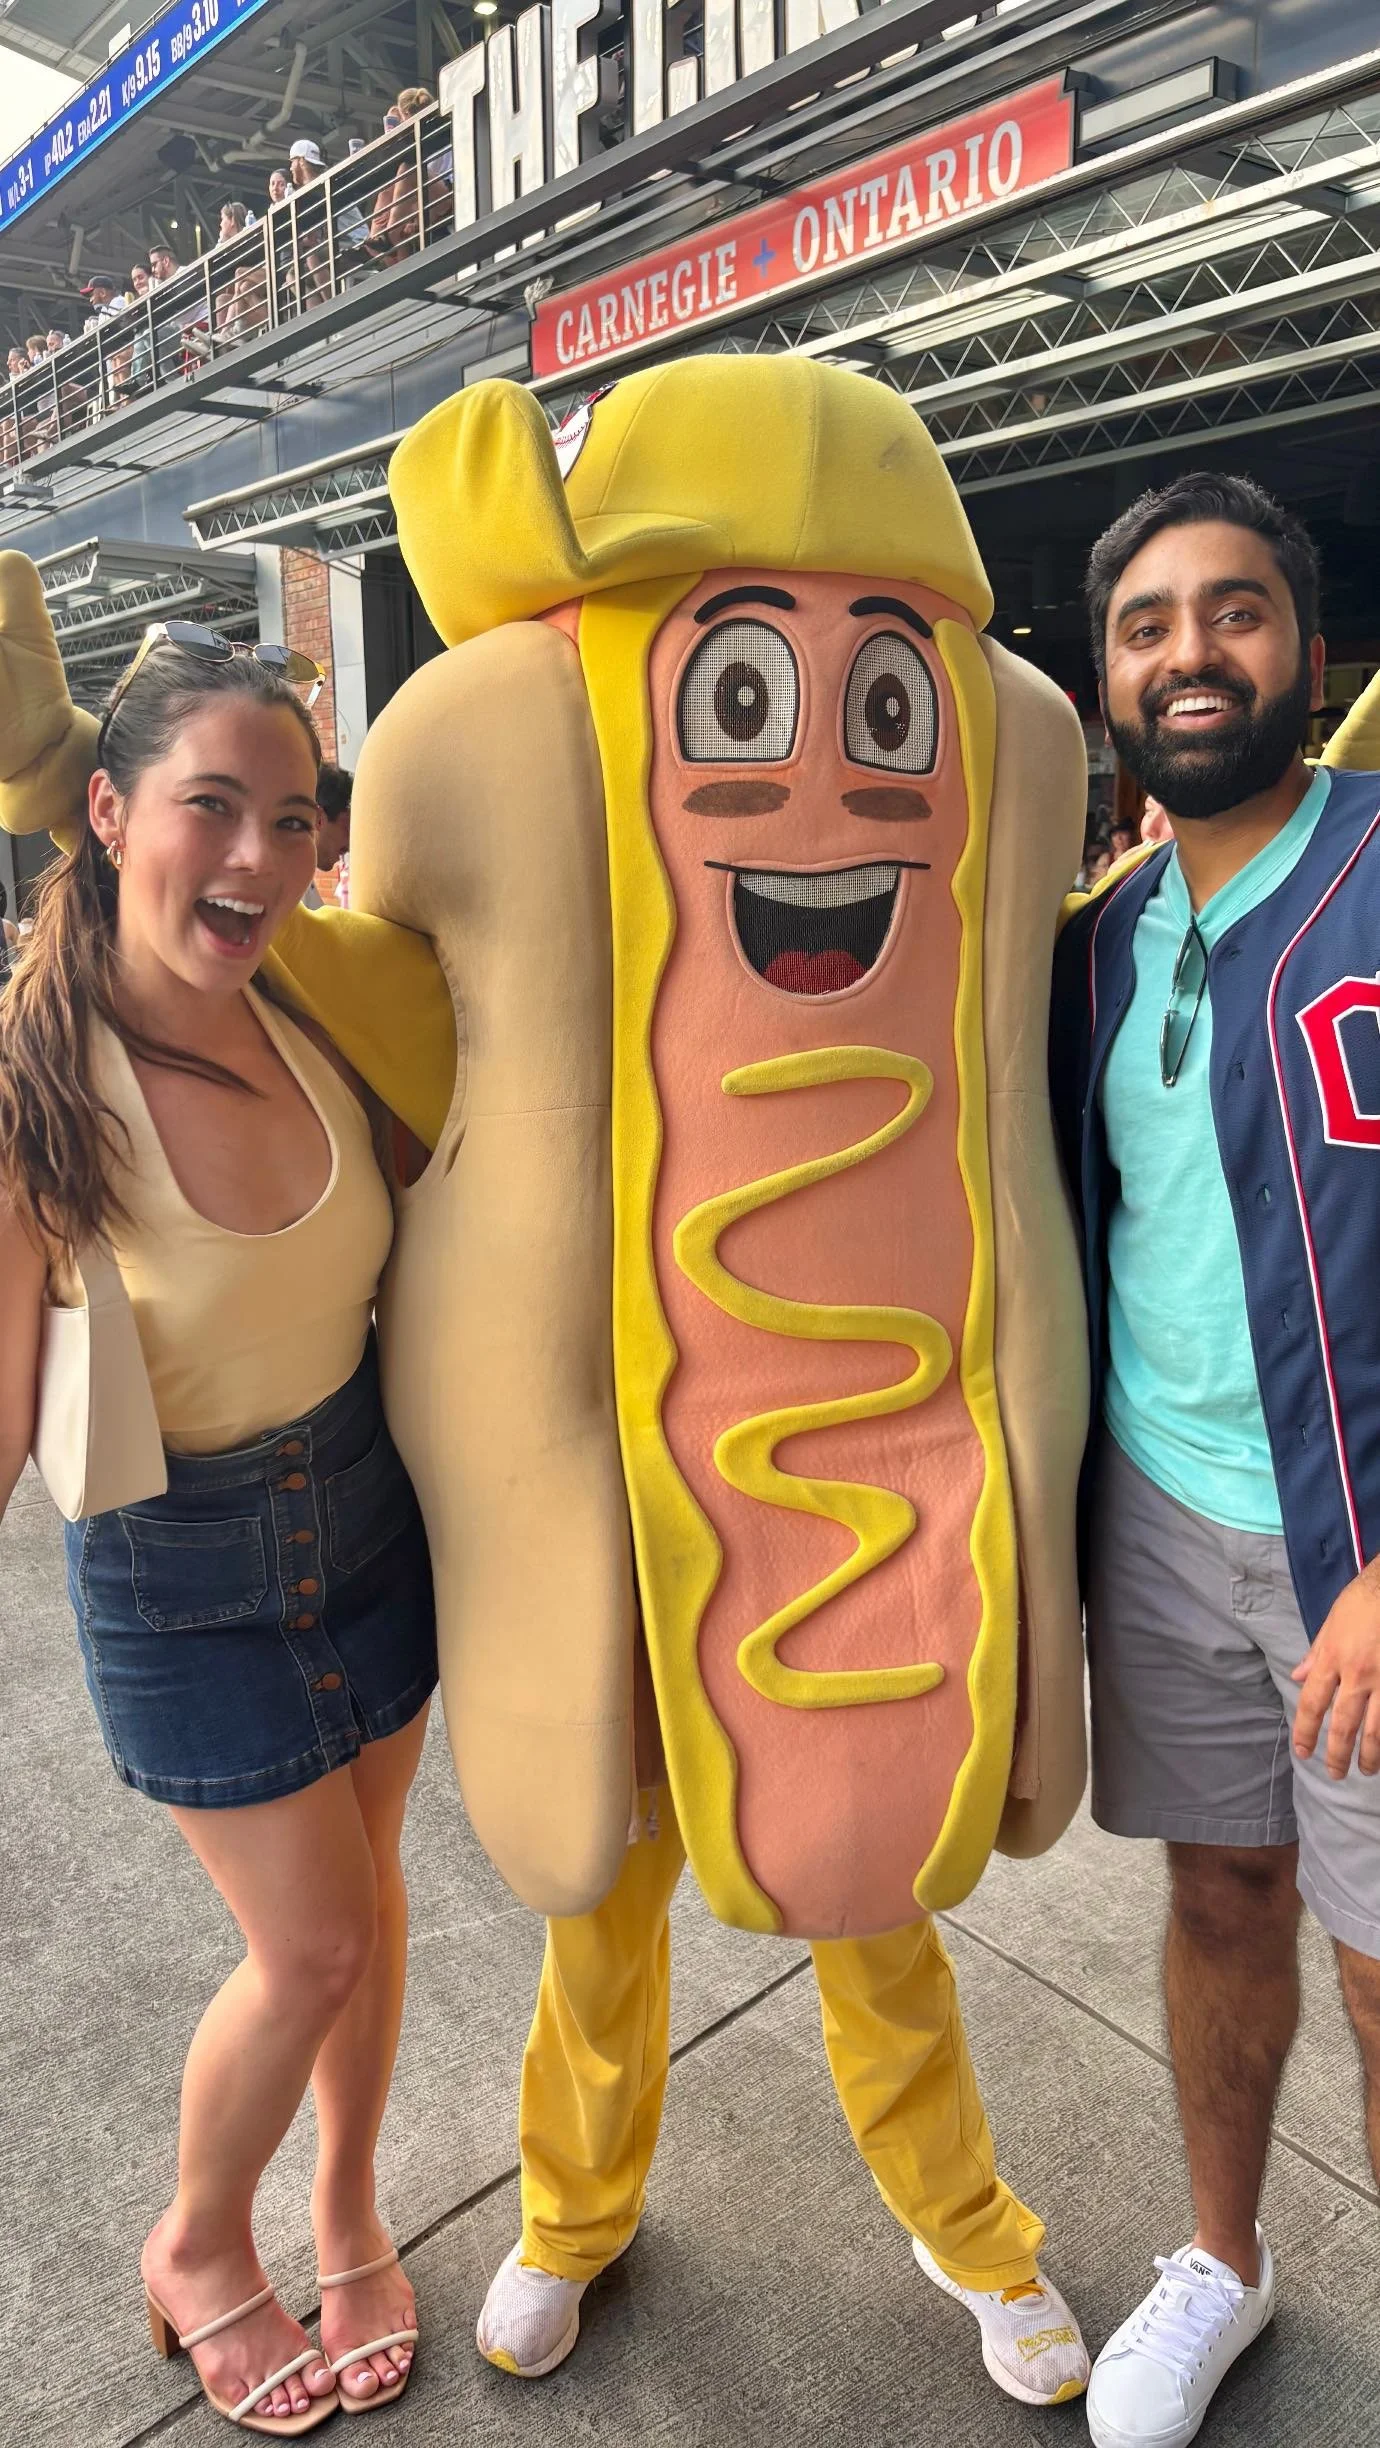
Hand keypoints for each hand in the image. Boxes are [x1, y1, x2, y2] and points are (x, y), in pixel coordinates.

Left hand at [1291, 1564, 1379, 1777]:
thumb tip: (1298, 1675)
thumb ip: (1317, 1652)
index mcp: (1333, 1657)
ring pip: (1376, 1729)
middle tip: (1335, 1774)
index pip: (1312, 1703)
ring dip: (1370, 1754)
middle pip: (1343, 1724)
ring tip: (1367, 1770)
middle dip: (1337, 1753)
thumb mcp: (1333, 1619)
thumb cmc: (1366, 1598)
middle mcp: (1357, 1673)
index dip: (1304, 1731)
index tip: (1302, 1751)